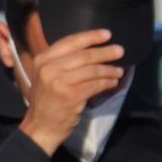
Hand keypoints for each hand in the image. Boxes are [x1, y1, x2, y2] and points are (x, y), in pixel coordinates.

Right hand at [18, 28, 126, 154]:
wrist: (41, 127)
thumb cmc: (47, 100)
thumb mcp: (47, 76)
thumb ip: (62, 62)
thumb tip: (93, 50)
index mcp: (42, 60)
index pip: (69, 42)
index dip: (90, 36)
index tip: (107, 34)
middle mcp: (49, 69)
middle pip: (83, 55)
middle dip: (104, 52)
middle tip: (120, 51)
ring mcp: (59, 82)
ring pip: (92, 70)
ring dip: (108, 70)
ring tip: (118, 71)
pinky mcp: (71, 96)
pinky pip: (95, 85)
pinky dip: (106, 83)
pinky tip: (113, 83)